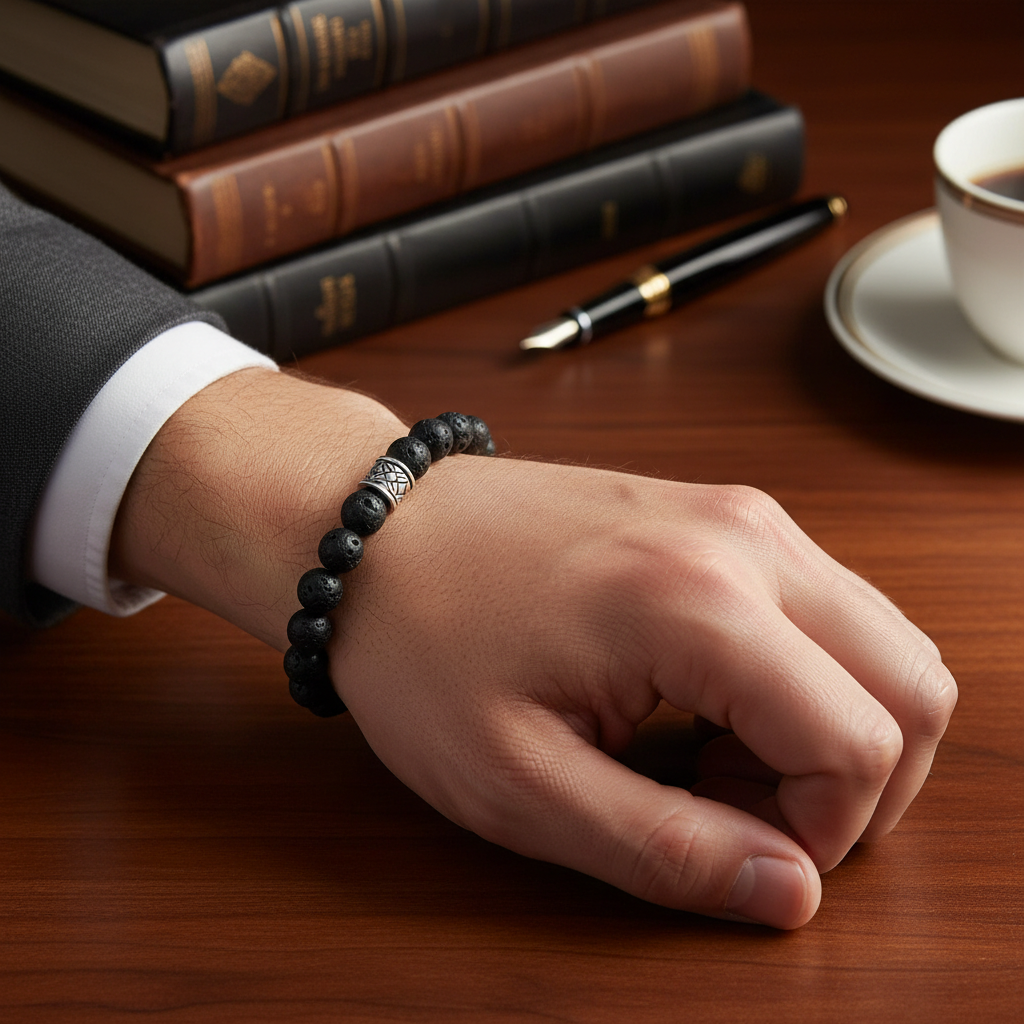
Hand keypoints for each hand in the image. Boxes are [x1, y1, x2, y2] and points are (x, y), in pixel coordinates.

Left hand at [112, 370, 956, 928]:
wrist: (376, 531)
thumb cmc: (422, 642)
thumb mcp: (520, 782)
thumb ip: (666, 850)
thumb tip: (790, 889)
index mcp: (699, 603)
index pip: (863, 741)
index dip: (822, 831)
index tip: (733, 847)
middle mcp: (746, 541)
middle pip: (912, 682)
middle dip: (859, 782)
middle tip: (738, 809)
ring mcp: (740, 515)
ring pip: (881, 642)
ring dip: (833, 727)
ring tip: (712, 758)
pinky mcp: (722, 515)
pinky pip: (825, 608)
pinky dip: (804, 678)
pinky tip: (708, 703)